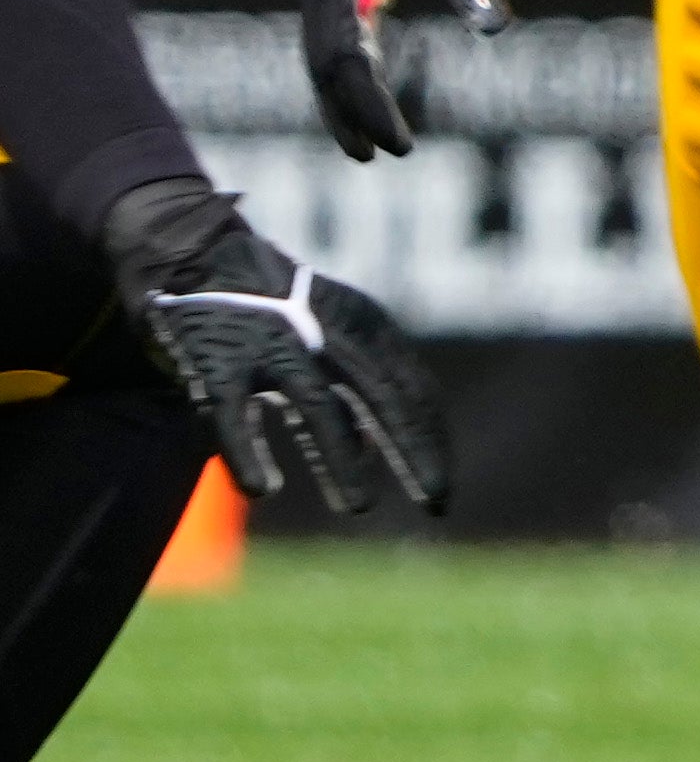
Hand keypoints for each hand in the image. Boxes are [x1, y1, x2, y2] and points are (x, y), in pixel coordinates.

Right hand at [98, 177, 449, 515]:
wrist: (196, 256)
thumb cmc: (275, 310)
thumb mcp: (331, 333)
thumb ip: (356, 382)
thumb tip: (377, 444)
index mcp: (362, 328)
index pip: (411, 391)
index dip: (430, 443)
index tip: (441, 493)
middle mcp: (326, 334)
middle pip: (383, 397)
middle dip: (413, 451)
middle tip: (436, 503)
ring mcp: (272, 346)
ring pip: (317, 407)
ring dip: (342, 460)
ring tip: (359, 505)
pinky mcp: (215, 363)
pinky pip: (232, 415)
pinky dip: (248, 453)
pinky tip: (263, 488)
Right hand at [290, 0, 503, 161]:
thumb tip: (495, 27)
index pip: (341, 58)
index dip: (366, 104)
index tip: (397, 143)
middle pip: (320, 63)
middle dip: (346, 112)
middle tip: (376, 157)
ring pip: (320, 49)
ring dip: (340, 94)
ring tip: (367, 140)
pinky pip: (334, 27)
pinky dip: (346, 62)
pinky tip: (370, 80)